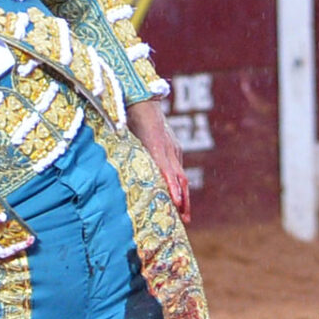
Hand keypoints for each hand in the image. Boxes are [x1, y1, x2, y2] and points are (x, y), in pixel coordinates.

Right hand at [130, 99, 190, 222]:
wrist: (140, 98)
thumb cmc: (138, 114)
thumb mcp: (143, 135)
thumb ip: (142, 149)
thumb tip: (132, 160)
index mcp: (170, 149)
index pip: (178, 175)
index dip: (180, 192)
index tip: (181, 208)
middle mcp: (172, 152)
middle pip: (183, 180)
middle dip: (185, 201)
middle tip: (186, 220)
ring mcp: (167, 150)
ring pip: (178, 178)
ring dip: (182, 198)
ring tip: (183, 214)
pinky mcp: (159, 149)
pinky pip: (166, 171)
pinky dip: (172, 187)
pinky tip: (175, 199)